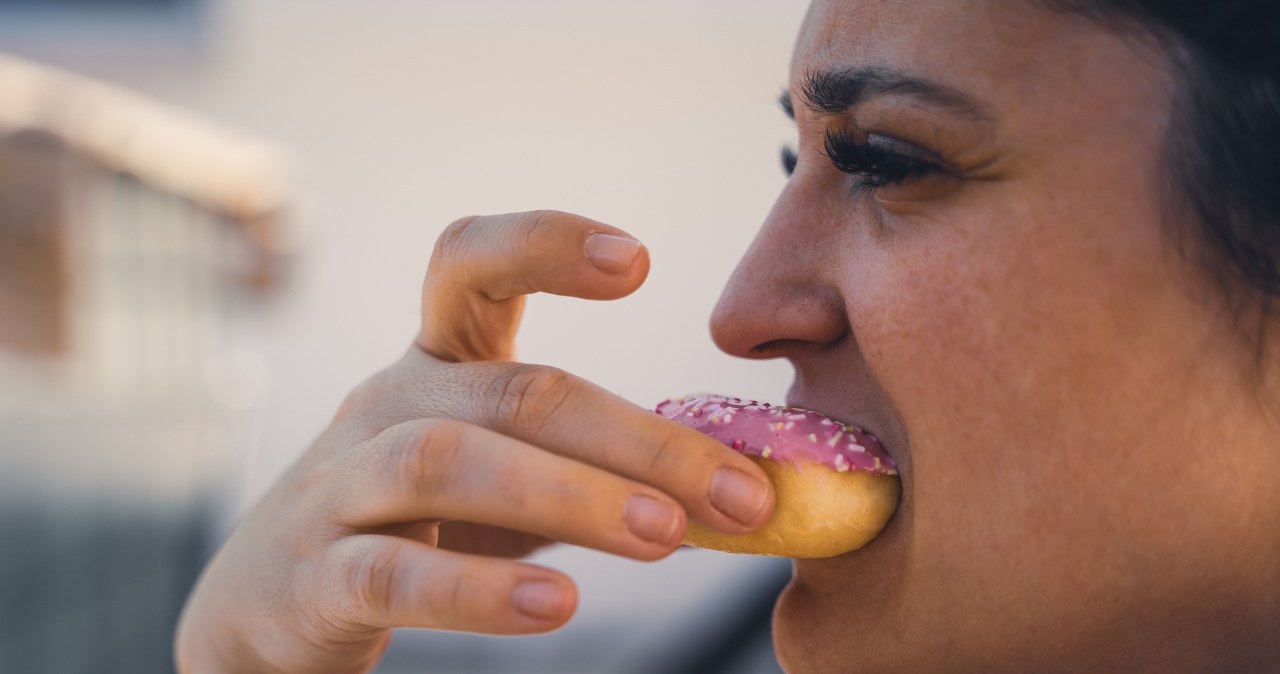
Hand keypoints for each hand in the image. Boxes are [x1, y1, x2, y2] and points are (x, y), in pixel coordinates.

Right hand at [175, 211, 775, 673]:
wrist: (270, 605)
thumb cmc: (417, 522)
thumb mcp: (504, 475)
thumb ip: (599, 469)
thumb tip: (742, 485)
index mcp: (436, 365)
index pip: (468, 265)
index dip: (545, 244)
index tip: (639, 261)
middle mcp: (386, 405)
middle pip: (512, 391)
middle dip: (636, 438)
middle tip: (740, 492)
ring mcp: (339, 486)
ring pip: (449, 462)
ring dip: (572, 494)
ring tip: (666, 536)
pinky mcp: (313, 576)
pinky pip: (393, 571)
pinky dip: (478, 587)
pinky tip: (557, 603)